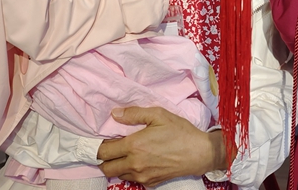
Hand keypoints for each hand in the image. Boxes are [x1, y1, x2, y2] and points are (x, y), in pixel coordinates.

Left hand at [97, 107, 225, 184]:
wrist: (199, 153)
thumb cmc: (180, 131)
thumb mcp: (158, 115)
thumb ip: (134, 114)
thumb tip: (114, 113)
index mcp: (134, 145)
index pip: (103, 151)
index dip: (98, 146)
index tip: (100, 140)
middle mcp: (135, 164)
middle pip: (106, 167)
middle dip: (104, 158)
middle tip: (110, 147)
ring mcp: (142, 176)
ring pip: (118, 174)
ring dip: (116, 165)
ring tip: (125, 153)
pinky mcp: (150, 183)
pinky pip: (132, 179)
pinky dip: (130, 171)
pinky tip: (138, 160)